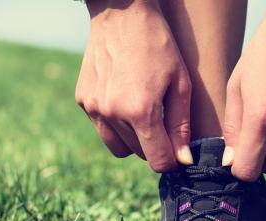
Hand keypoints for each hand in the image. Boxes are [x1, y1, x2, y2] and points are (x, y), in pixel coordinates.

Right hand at [75, 0, 192, 171]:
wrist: (121, 14)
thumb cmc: (158, 45)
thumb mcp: (180, 83)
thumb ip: (180, 126)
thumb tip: (182, 160)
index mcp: (141, 111)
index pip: (157, 161)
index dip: (171, 160)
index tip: (177, 151)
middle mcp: (113, 113)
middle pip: (140, 154)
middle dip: (154, 145)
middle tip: (162, 120)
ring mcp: (94, 108)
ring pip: (119, 147)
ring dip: (134, 138)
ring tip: (142, 110)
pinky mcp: (83, 101)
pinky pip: (103, 128)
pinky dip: (115, 123)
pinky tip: (123, 97)